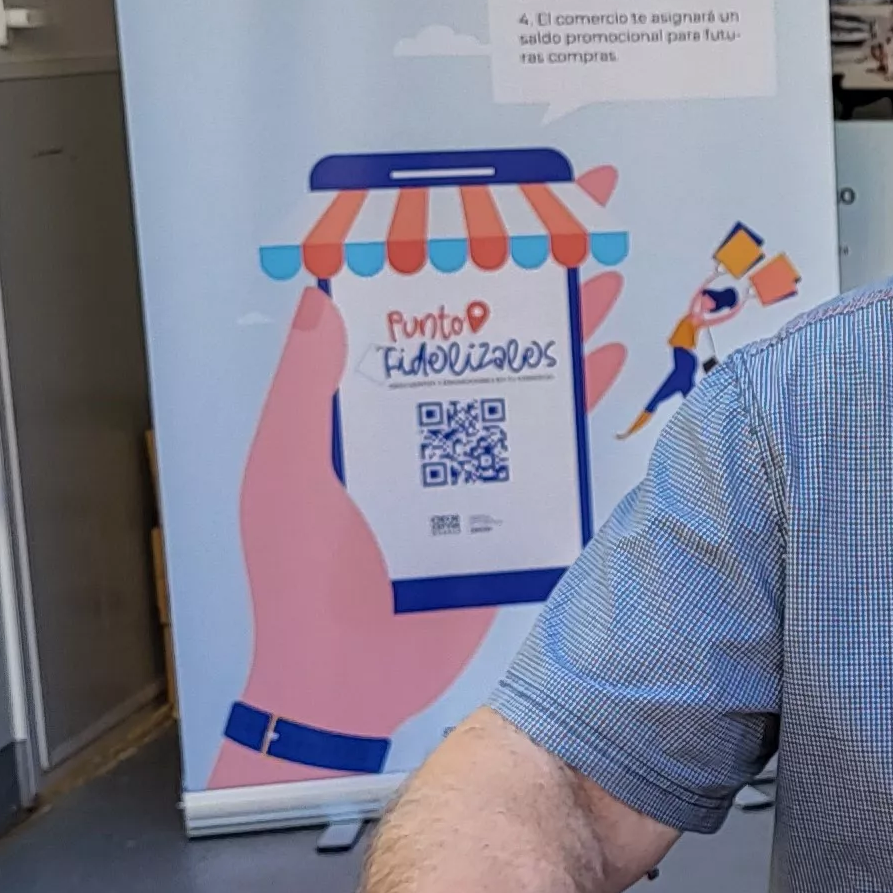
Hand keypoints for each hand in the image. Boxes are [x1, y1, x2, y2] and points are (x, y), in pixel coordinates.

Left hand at [207, 274, 625, 789]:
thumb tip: (322, 299)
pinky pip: (545, 446)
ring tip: (596, 276)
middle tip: (563, 223)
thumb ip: (305, 389)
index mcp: (353, 406)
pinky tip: (604, 364)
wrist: (344, 685)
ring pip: (516, 378)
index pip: (399, 309)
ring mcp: (459, 465)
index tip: (470, 207)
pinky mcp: (498, 509)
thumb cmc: (297, 584)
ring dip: (556, 328)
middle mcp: (410, 425)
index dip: (435, 257)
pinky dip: (577, 402)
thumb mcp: (288, 473)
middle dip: (516, 279)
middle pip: (472, 334)